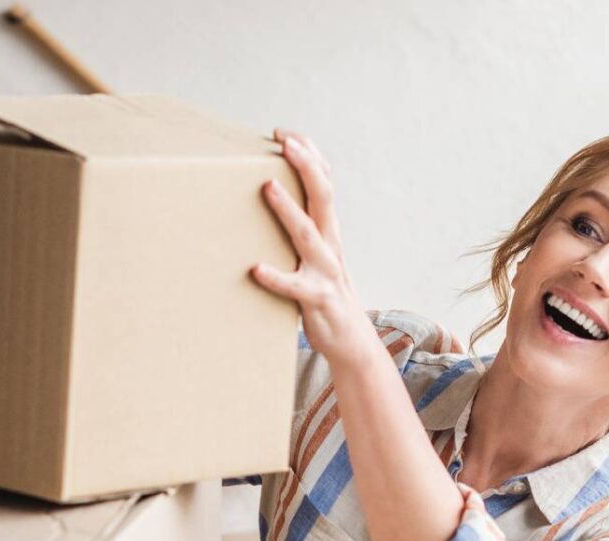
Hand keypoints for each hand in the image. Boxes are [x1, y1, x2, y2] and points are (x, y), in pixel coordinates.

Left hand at [251, 130, 376, 366]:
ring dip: (288, 210)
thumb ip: (302, 228)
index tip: (285, 133)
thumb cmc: (324, 292)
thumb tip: (271, 198)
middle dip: (306, 167)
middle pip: (323, 197)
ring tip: (268, 188)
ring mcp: (325, 271)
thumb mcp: (318, 253)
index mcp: (329, 230)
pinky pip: (295, 287)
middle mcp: (331, 244)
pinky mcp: (316, 300)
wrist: (352, 340)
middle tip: (286, 143)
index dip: (309, 155)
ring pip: (308, 235)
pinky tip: (256, 269)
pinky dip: (276, 277)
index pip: (324, 182)